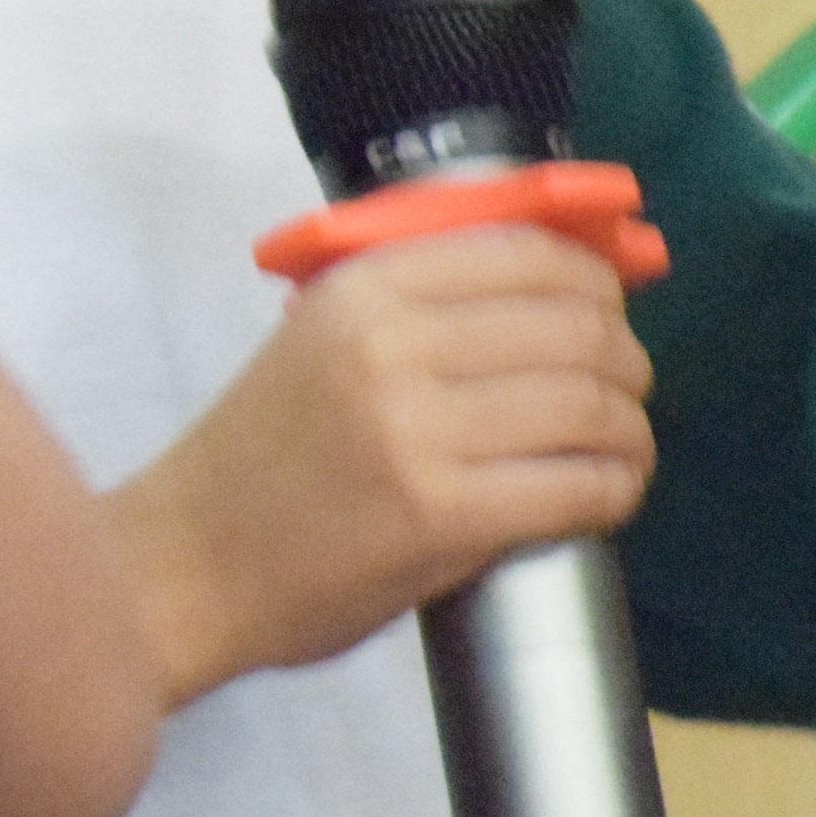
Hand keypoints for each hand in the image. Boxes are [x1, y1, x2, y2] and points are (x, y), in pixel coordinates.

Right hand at [115, 224, 654, 700]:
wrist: (186, 561)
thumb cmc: (259, 456)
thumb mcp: (317, 343)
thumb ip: (415, 311)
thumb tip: (554, 293)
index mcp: (361, 290)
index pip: (528, 255)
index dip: (596, 282)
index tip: (606, 315)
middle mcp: (392, 346)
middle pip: (576, 328)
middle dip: (626, 363)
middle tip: (623, 393)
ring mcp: (419, 432)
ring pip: (591, 407)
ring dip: (629, 432)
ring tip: (620, 451)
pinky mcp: (444, 516)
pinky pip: (579, 487)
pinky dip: (613, 490)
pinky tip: (601, 497)